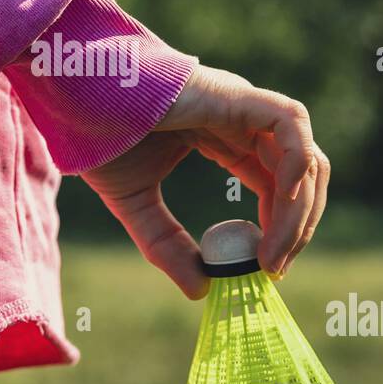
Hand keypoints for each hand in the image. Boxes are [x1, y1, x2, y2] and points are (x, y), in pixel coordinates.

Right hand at [80, 65, 330, 298]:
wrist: (78, 100)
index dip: (282, 229)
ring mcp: (244, 105)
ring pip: (304, 156)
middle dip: (298, 225)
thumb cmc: (103, 137)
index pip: (277, 186)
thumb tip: (199, 290)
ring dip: (300, 208)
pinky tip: (283, 200)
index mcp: (226, 139)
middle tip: (276, 267)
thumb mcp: (138, 205)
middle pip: (302, 175)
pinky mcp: (237, 93)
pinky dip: (298, 162)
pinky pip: (291, 124)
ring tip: (276, 250)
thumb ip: (166, 245)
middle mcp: (244, 122)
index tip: (268, 268)